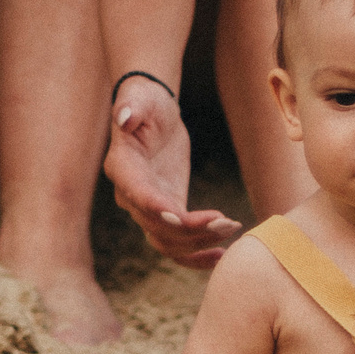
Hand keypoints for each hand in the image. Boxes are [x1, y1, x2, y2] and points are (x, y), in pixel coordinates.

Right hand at [104, 79, 240, 269]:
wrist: (153, 115)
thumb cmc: (146, 101)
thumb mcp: (140, 98)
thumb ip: (131, 106)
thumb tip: (122, 117)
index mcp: (122, 167)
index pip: (137, 193)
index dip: (156, 208)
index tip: (181, 216)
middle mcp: (130, 195)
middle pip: (156, 225)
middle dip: (191, 229)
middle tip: (226, 222)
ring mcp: (148, 208)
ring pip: (168, 241)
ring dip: (199, 243)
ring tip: (231, 229)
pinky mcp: (168, 212)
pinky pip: (178, 244)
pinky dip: (197, 255)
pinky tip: (221, 255)